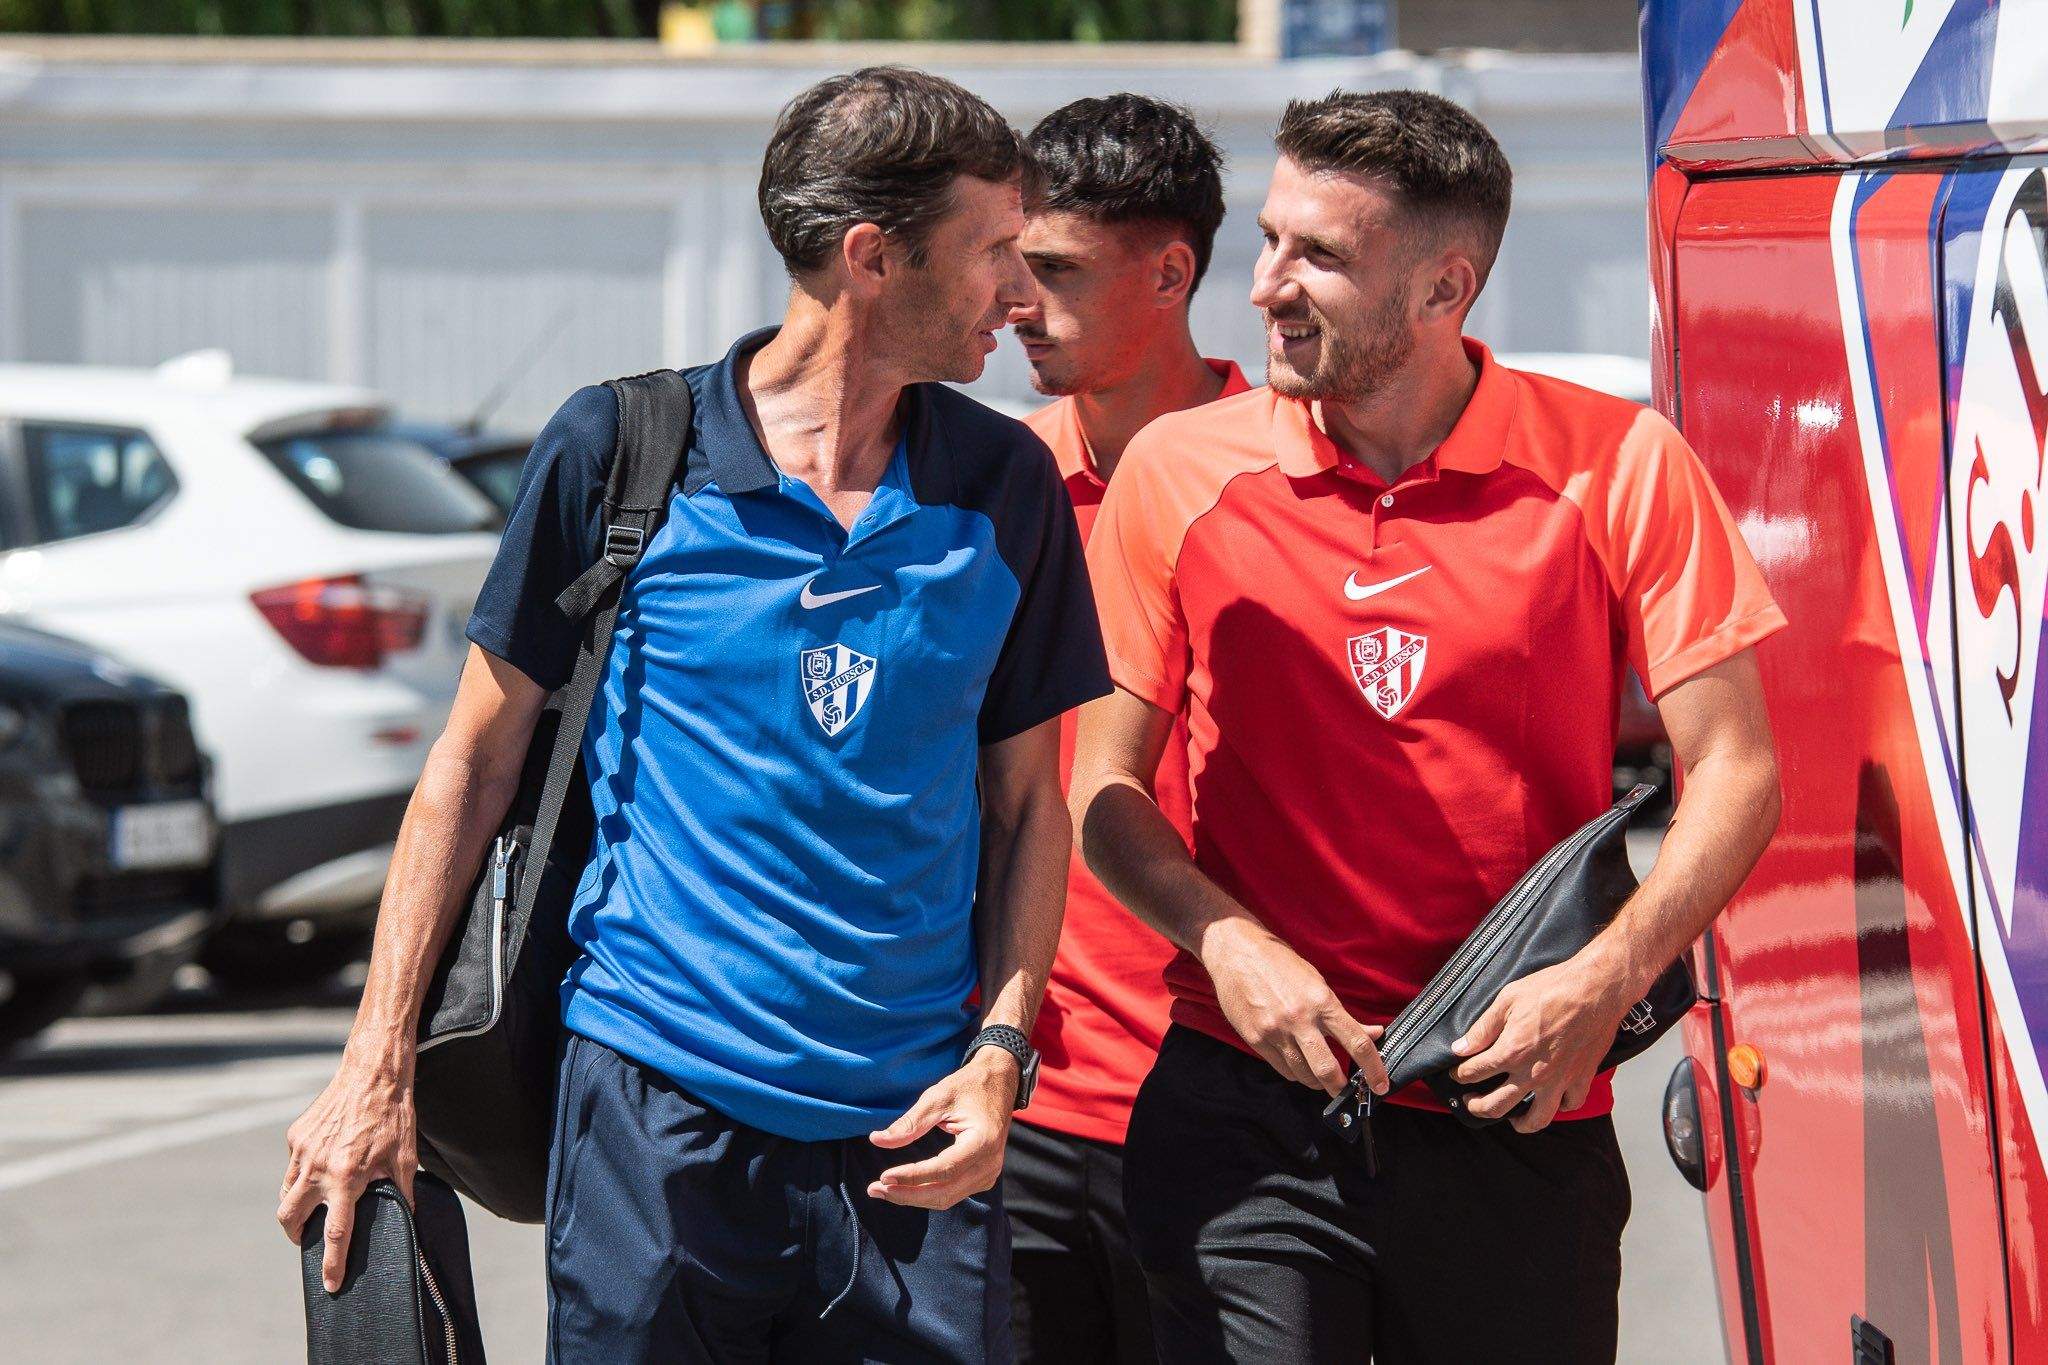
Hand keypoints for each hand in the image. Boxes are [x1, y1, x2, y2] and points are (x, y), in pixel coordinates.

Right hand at [277, 1048, 416, 1292]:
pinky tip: (319, 1171)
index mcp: (347, 1176)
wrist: (374, 1072)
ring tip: (310, 1211)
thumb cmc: (394, 1114)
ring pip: (286, 1192)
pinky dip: (301, 1176)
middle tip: (308, 1241)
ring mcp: (303, 1150)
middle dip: (296, 1235)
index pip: (337, 1232)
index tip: (330, 1284)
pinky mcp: (297, 1135)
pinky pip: (293, 1165)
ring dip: (295, 1208)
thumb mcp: (404, 1157)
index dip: (333, 1262)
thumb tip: (410, 1221)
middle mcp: (319, 1166)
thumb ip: (402, 1193)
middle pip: (290, 1218)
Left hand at [868, 1048, 1016, 1209]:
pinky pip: (953, 1193)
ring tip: (884, 1190)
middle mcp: (990, 1163)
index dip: (912, 1176)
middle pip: (944, 1191)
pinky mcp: (984, 1177)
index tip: (884, 1176)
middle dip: (907, 1194)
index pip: (943, 1169)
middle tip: (874, 1189)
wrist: (1000, 1083)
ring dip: (914, 1197)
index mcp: (982, 1141)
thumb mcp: (937, 1097)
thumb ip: (909, 1123)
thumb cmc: (969, 1086)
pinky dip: (928, 1193)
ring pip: (947, 1197)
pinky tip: (906, 1187)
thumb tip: (877, 1140)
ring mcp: (990, 1173)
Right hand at [1202, 918, 1387, 1096]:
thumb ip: (1343, 1014)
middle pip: (1328, 1070)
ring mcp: (1276, 1032)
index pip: (1356, 1042)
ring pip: (1303, 1074)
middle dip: (1340, 1088)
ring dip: (1316, 1081)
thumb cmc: (1280, 963)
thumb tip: (1373, 1032)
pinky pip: (1282, 1068)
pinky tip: (1298, 1064)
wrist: (1236, 952)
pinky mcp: (1257, 1039)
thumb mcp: (1317, 982)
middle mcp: (1300, 1020)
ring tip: (1320, 1076)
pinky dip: (1295, 1072)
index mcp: (1321, 1002)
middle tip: (1345, 1091)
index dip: (1373, 1069)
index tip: (1381, 1085)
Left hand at [1449, 950, 1632, 1131]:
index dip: (1460, 1074)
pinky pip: (1570, 1104)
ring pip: (1536, 1119)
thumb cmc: (1552, 988)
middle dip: (1477, 1106)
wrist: (1596, 990)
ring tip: (1511, 1119)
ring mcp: (1559, 1080)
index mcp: (1511, 1052)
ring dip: (1520, 1123)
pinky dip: (1561, 1106)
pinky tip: (1553, 1101)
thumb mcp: (1507, 1000)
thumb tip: (1460, 1047)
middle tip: (1471, 1102)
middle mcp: (1532, 1073)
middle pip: (1496, 1105)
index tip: (1457, 1072)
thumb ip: (1483, 1028)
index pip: (1474, 1072)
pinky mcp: (1581, 1078)